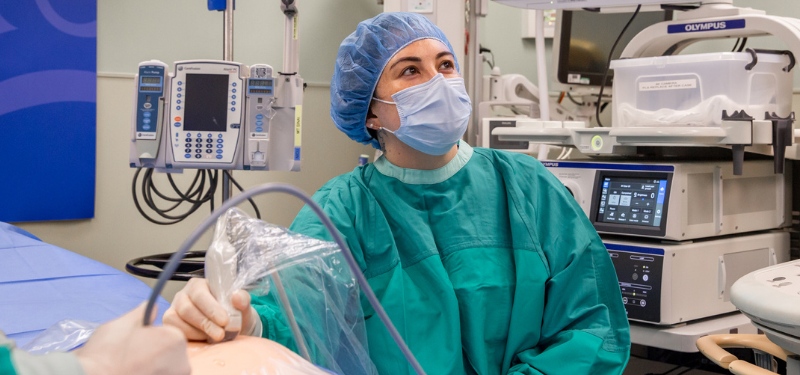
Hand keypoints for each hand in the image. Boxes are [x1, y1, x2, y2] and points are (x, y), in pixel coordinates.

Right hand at [74, 303, 189, 374]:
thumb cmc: (107, 355)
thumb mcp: (124, 323)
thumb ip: (144, 312)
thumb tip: (152, 308)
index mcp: (176, 340)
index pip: (169, 335)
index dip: (151, 338)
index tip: (136, 344)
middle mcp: (182, 363)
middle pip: (170, 354)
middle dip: (154, 354)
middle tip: (132, 357)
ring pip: (165, 368)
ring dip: (152, 367)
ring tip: (131, 367)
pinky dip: (149, 374)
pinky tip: (134, 373)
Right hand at [163, 278, 254, 341]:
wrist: (229, 327)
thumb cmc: (232, 313)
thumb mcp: (242, 305)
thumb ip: (242, 299)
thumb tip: (236, 297)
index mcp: (199, 284)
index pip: (200, 294)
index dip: (211, 308)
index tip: (225, 321)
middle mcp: (183, 295)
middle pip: (187, 308)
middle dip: (205, 323)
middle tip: (220, 334)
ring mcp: (174, 309)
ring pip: (177, 320)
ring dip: (197, 332)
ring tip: (214, 337)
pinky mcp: (171, 323)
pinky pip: (175, 330)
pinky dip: (190, 337)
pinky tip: (204, 339)